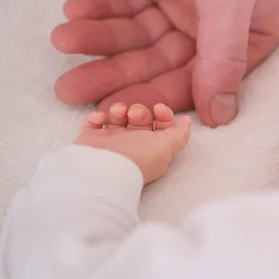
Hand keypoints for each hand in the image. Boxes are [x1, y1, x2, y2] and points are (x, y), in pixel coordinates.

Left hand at [52, 0, 278, 126]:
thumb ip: (224, 55)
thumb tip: (223, 116)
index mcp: (252, 32)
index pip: (204, 78)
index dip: (160, 96)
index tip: (118, 112)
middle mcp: (221, 25)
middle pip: (164, 62)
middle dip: (118, 73)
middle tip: (74, 89)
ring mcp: (188, 4)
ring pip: (141, 37)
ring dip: (101, 40)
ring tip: (64, 39)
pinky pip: (127, 7)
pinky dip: (102, 10)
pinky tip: (77, 10)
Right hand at [75, 103, 190, 183]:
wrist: (101, 169)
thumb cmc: (136, 159)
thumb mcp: (166, 147)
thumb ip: (179, 134)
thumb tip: (187, 121)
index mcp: (152, 148)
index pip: (162, 126)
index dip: (164, 114)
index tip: (159, 109)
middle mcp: (132, 145)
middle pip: (141, 118)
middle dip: (141, 111)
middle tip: (135, 114)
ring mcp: (111, 142)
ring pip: (118, 116)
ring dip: (119, 109)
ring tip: (117, 114)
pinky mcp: (90, 140)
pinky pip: (94, 121)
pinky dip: (96, 116)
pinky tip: (100, 119)